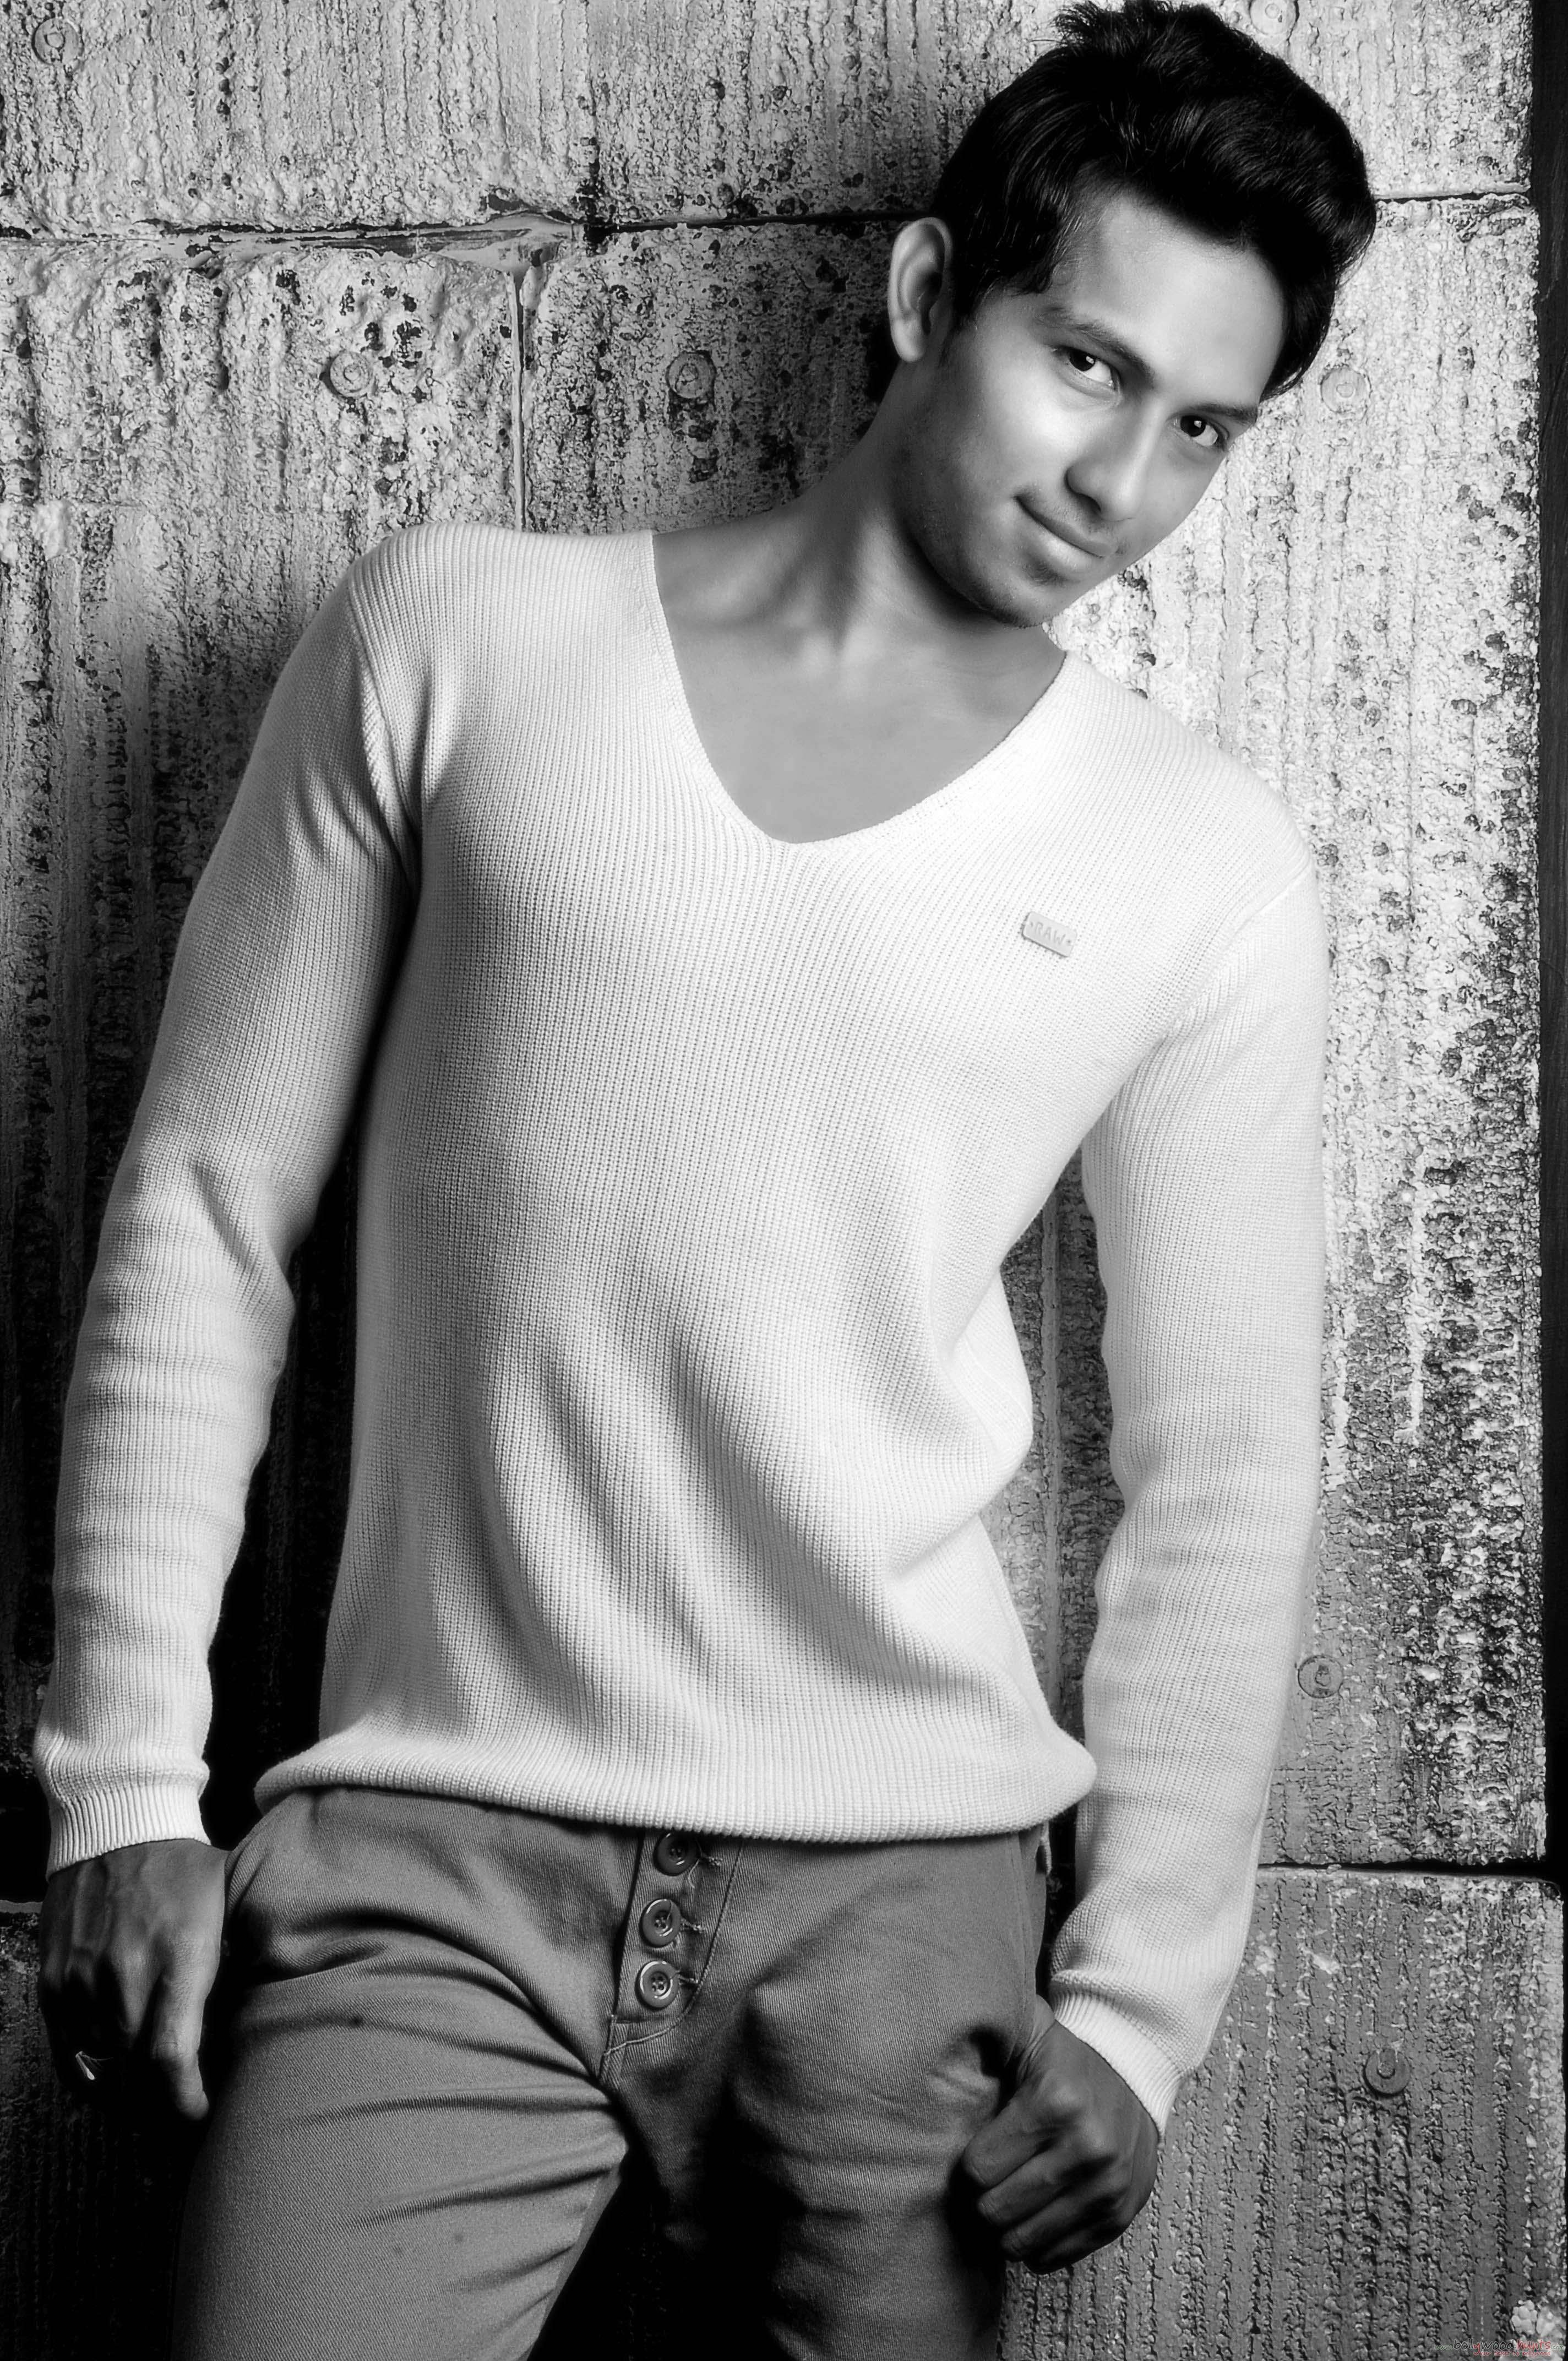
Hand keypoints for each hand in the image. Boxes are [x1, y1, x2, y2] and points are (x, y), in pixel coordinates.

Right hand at [36, 1838, 228, 2121]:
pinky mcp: (55, 1977)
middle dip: (162, 2097)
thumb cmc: (185, 1870)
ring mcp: (84, 1976)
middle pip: (137, 2068)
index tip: (201, 2115)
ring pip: (102, 2061)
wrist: (118, 1823)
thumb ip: (239, 1965)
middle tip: (182, 2104)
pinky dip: (89, 2065)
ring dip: (127, 2082)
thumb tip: (259, 2024)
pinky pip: (67, 2044)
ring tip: (152, 2089)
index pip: (173, 2055)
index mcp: (181, 1954)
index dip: (185, 2102)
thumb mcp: (231, 1907)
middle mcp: (127, 1971)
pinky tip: (111, 2072)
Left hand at [961, 1995, 1160, 2271]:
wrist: (1135, 2073)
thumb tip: (932, 2048)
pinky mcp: (1118, 2217)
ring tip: (1008, 2197)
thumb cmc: (1065, 2060)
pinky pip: (1055, 2257)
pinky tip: (1036, 2212)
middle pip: (996, 2210)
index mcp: (1056, 2102)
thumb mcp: (1027, 2034)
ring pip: (1023, 2242)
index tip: (975, 2152)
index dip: (968, 2164)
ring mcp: (1107, 2188)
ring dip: (1006, 2225)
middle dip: (983, 2198)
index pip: (978, 2168)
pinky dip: (1037, 2242)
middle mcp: (1087, 2148)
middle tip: (988, 2180)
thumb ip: (984, 2039)